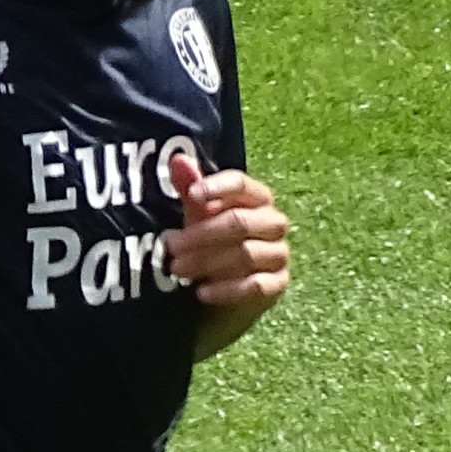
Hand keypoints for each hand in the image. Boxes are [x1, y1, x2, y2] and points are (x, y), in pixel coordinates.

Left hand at [169, 167, 290, 320]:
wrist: (227, 291)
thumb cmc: (213, 244)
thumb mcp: (199, 216)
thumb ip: (190, 188)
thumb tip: (177, 159)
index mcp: (257, 198)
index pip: (241, 184)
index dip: (216, 187)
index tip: (191, 195)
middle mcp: (273, 222)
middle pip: (240, 221)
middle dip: (201, 234)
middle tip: (171, 246)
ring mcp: (279, 253)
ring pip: (246, 253)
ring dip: (207, 262)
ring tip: (178, 269)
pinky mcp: (278, 283)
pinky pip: (255, 285)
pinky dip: (226, 289)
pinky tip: (202, 292)